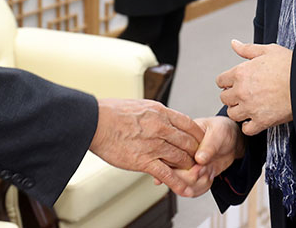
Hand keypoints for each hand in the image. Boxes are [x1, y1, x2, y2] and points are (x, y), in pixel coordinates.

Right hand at [89, 98, 204, 195]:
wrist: (94, 122)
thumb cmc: (110, 113)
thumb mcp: (139, 105)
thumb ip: (153, 113)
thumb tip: (158, 116)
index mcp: (160, 112)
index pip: (189, 124)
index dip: (198, 135)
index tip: (200, 142)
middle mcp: (161, 127)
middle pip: (188, 142)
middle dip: (196, 153)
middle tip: (199, 160)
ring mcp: (154, 144)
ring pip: (181, 158)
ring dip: (188, 167)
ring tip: (192, 173)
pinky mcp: (144, 161)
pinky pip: (166, 174)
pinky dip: (178, 183)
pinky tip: (185, 189)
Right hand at [157, 116, 244, 196]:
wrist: (230, 142)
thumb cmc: (222, 131)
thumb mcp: (219, 132)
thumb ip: (209, 145)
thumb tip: (199, 159)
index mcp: (178, 137)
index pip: (171, 157)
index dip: (187, 166)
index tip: (201, 163)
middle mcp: (176, 153)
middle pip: (174, 175)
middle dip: (194, 177)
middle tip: (206, 167)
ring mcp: (182, 166)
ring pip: (182, 186)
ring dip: (200, 182)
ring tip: (209, 170)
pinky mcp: (189, 176)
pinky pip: (190, 190)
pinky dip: (203, 187)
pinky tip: (209, 176)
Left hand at [216, 39, 292, 135]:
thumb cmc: (290, 65)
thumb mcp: (268, 50)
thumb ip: (247, 49)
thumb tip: (234, 43)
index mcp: (241, 73)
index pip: (221, 81)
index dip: (227, 81)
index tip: (234, 83)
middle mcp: (242, 91)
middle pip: (224, 98)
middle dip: (231, 96)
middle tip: (242, 94)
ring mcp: (251, 108)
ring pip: (233, 114)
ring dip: (238, 110)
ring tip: (248, 106)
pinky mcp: (262, 121)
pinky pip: (247, 129)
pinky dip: (249, 126)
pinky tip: (255, 119)